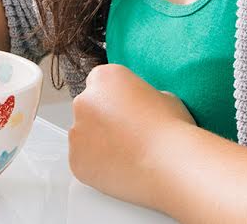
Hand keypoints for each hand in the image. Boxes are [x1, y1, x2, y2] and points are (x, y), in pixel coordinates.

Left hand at [68, 64, 195, 207]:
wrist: (169, 165)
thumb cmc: (171, 129)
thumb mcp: (164, 97)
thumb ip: (141, 98)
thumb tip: (140, 108)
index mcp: (105, 77)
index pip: (101, 83)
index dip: (115, 99)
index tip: (127, 112)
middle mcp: (84, 100)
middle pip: (89, 109)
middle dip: (103, 120)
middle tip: (128, 137)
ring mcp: (76, 131)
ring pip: (84, 136)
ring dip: (98, 143)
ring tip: (127, 156)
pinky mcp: (75, 160)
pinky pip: (83, 161)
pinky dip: (97, 166)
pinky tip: (120, 169)